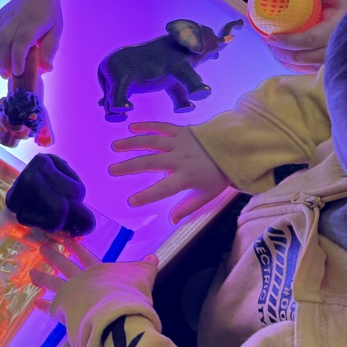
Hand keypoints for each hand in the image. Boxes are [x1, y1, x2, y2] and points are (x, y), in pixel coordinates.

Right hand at [0, 0, 61, 76]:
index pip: (21, 41)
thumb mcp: (56, 29)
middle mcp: (14, 19)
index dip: (17, 58)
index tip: (18, 73)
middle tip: (8, 75)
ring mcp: (2, 19)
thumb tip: (46, 69)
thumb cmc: (48, 14)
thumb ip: (50, 49)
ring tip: (3, 71)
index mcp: (32, 22)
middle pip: (1, 42)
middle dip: (1, 62)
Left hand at [30, 237, 158, 313]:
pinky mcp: (65, 311)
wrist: (116, 314)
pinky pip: (52, 308)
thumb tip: (154, 256)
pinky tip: (35, 302)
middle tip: (42, 247)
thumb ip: (146, 267)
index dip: (76, 247)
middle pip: (66, 266)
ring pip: (54, 284)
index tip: (66, 238)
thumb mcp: (143, 277)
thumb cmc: (130, 294)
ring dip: (43, 277)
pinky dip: (43, 305)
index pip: (86, 256)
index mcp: (99, 271)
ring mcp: (72, 295)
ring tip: (31, 272)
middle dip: (54, 256)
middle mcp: (83, 280)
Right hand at [108, 121, 228, 223]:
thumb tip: (171, 221)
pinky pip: (161, 126)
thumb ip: (188, 207)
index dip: (146, 196)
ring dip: (131, 143)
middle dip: (129, 167)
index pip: (162, 189)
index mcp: (186, 177)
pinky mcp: (180, 130)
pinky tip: (131, 127)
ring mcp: (179, 143)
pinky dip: (146, 125)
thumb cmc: (218, 175)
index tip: (130, 201)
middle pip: (150, 162)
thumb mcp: (207, 195)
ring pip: (151, 142)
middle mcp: (179, 159)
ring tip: (115, 147)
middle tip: (112, 170)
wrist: (234, 148)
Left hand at [263, 0, 346, 72]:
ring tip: (271, 47)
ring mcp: (330, 60)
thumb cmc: (343, 7)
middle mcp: (334, 47)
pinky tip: (280, 56)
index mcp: (335, 28)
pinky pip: (304, 70)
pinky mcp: (325, 66)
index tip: (270, 37)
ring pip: (302, 66)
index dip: (288, 41)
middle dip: (280, 51)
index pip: (309, 39)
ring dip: (283, 59)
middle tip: (267, 41)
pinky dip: (290, 65)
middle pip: (302, 57)